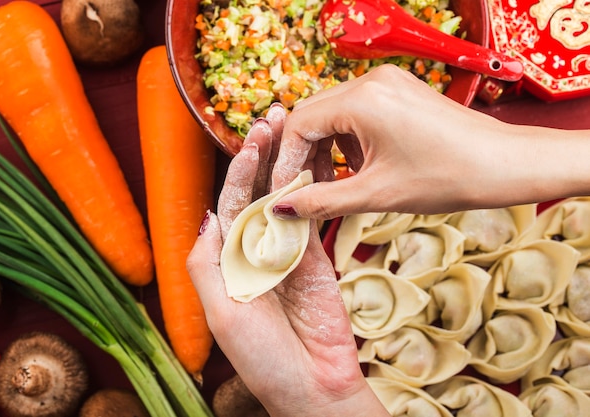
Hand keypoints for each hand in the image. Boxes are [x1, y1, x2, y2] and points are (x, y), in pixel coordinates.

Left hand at [187, 106, 388, 416]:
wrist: (312, 385)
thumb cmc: (261, 356)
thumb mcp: (221, 312)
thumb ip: (207, 262)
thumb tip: (207, 213)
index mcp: (228, 259)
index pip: (231, 202)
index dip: (240, 169)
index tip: (253, 138)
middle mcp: (255, 250)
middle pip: (260, 192)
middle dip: (266, 154)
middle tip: (277, 116)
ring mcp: (288, 252)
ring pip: (288, 198)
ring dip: (292, 162)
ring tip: (300, 127)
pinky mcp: (317, 258)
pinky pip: (314, 217)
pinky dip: (317, 188)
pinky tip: (320, 161)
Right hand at [270, 64, 574, 217]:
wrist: (506, 163)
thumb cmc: (448, 177)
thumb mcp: (377, 195)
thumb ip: (321, 201)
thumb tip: (280, 209)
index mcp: (362, 100)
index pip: (299, 125)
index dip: (287, 162)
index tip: (285, 193)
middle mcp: (371, 81)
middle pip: (313, 116)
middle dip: (305, 156)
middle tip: (306, 192)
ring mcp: (388, 83)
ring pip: (334, 115)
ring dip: (328, 150)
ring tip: (338, 185)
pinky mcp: (400, 91)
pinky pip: (358, 113)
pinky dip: (350, 142)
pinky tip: (362, 168)